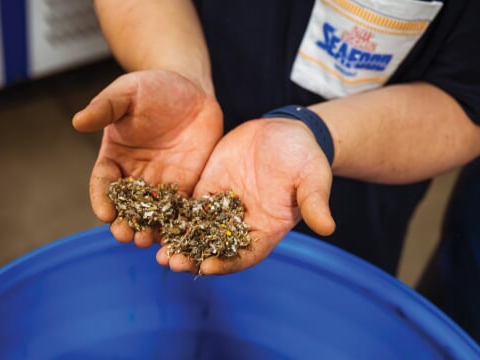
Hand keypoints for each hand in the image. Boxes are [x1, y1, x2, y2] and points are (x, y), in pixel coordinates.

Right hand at [73, 70, 222, 247]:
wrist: (190, 89)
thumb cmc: (152, 88)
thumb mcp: (127, 92)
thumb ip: (105, 107)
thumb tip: (78, 121)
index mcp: (114, 157)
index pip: (103, 183)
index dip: (102, 199)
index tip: (104, 214)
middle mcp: (135, 176)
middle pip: (126, 207)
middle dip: (124, 223)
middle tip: (126, 236)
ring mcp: (161, 184)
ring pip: (152, 215)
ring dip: (149, 231)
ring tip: (148, 242)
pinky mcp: (186, 187)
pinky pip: (181, 211)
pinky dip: (178, 226)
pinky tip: (180, 238)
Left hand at [157, 118, 335, 273]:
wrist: (287, 131)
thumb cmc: (305, 156)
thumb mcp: (313, 176)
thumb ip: (314, 201)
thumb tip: (328, 227)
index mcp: (266, 228)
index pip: (244, 254)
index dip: (226, 262)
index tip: (206, 265)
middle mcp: (240, 224)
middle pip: (213, 249)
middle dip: (191, 257)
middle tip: (169, 262)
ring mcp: (221, 208)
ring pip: (195, 232)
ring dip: (176, 243)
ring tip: (155, 250)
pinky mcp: (207, 189)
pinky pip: (186, 207)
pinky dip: (170, 216)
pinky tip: (151, 219)